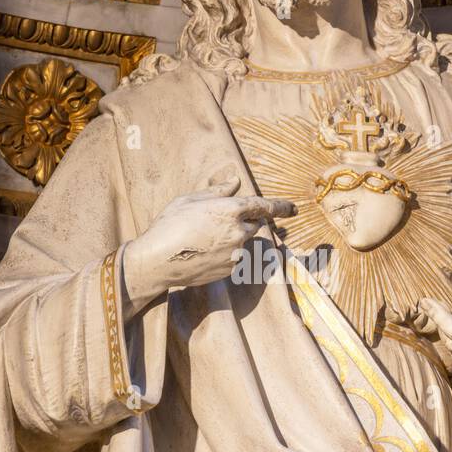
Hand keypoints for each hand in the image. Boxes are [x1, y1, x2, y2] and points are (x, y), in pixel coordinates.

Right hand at [123, 177, 295, 304]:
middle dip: (245, 222)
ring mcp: (236, 253)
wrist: (158, 261)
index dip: (281, 206)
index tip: (293, 208)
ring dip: (233, 238)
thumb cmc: (169, 225)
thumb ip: (218, 191)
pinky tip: (203, 253)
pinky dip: (226, 254)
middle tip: (218, 223)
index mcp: (230, 210)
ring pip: (244, 242)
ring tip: (204, 239)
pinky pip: (235, 258)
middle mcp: (238, 232)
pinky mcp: (231, 270)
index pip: (265, 206)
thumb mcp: (190, 200)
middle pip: (255, 224)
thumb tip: (236, 181)